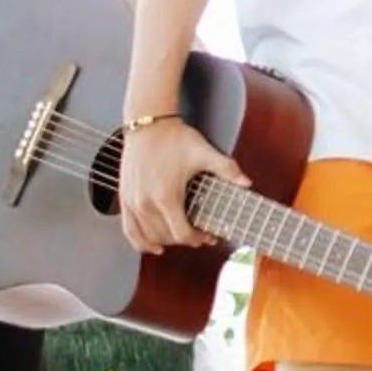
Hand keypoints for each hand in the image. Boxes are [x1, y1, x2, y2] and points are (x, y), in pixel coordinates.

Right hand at [116, 116, 248, 254]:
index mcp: (166, 196)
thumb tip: (247, 183)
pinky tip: (152, 246)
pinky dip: (140, 242)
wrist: (148, 123)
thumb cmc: (174, 138)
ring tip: (181, 238)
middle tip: (201, 235)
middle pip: (166, 237)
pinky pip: (129, 229)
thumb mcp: (204, 152)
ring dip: (166, 242)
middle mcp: (146, 203)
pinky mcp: (124, 198)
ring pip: (148, 237)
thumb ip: (227, 169)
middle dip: (185, 240)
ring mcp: (132, 201)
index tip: (208, 236)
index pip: (181, 234)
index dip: (197, 239)